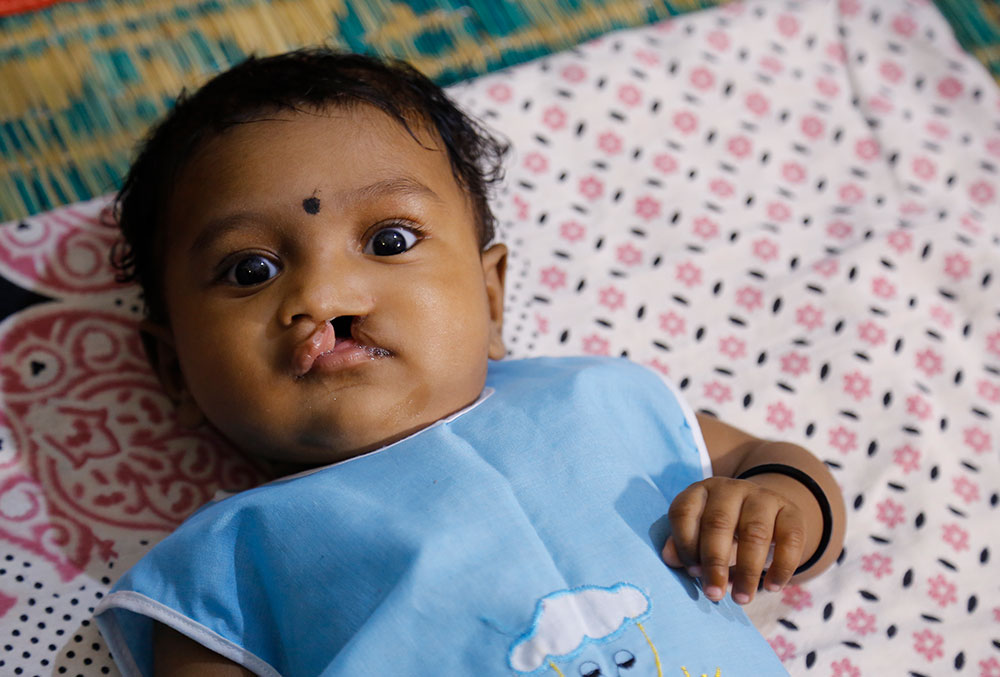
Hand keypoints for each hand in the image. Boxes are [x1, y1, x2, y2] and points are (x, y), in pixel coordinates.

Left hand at [662, 477, 807, 604]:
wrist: (766, 513)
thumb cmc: (723, 531)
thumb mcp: (700, 534)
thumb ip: (684, 545)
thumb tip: (670, 559)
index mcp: (700, 491)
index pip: (684, 512)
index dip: (685, 544)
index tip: (692, 573)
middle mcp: (730, 489)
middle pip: (719, 523)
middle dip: (714, 562)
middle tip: (714, 594)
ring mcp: (763, 497)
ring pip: (754, 532)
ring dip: (747, 571)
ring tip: (741, 599)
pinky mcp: (791, 511)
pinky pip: (790, 539)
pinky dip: (782, 567)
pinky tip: (773, 588)